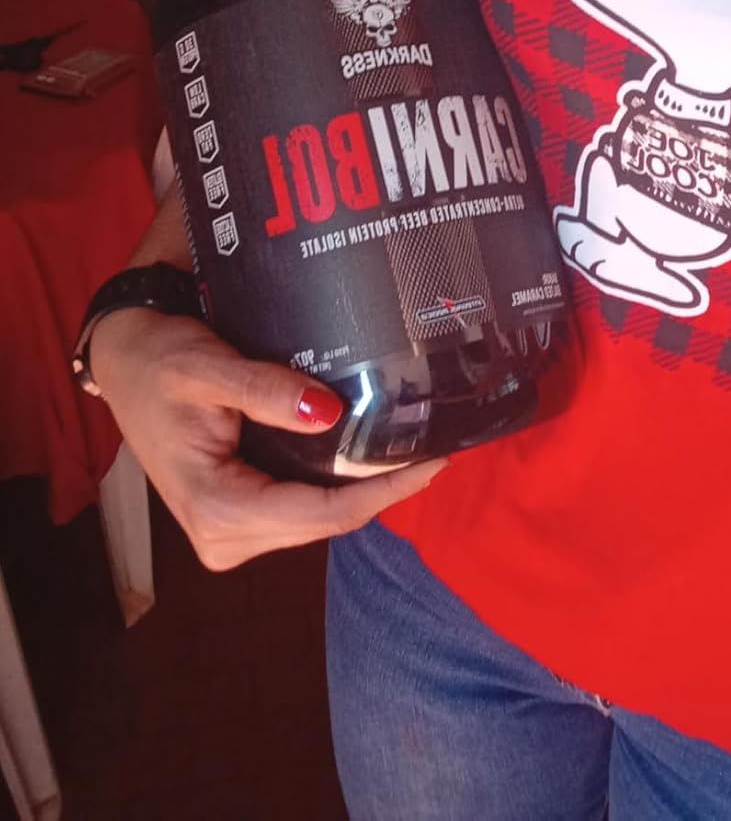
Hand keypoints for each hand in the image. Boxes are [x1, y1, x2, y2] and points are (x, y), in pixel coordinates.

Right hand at [89, 307, 446, 570]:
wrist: (127, 362)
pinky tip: (370, 456)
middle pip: (326, 523)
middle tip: (434, 446)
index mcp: (215, 508)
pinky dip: (337, 484)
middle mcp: (223, 538)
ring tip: (412, 448)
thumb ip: (265, 390)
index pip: (320, 514)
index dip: (383, 491)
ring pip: (319, 520)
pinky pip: (303, 509)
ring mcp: (230, 535)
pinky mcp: (239, 519)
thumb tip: (328, 412)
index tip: (432, 461)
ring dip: (363, 489)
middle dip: (381, 490)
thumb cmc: (160, 361)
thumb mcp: (208, 366)